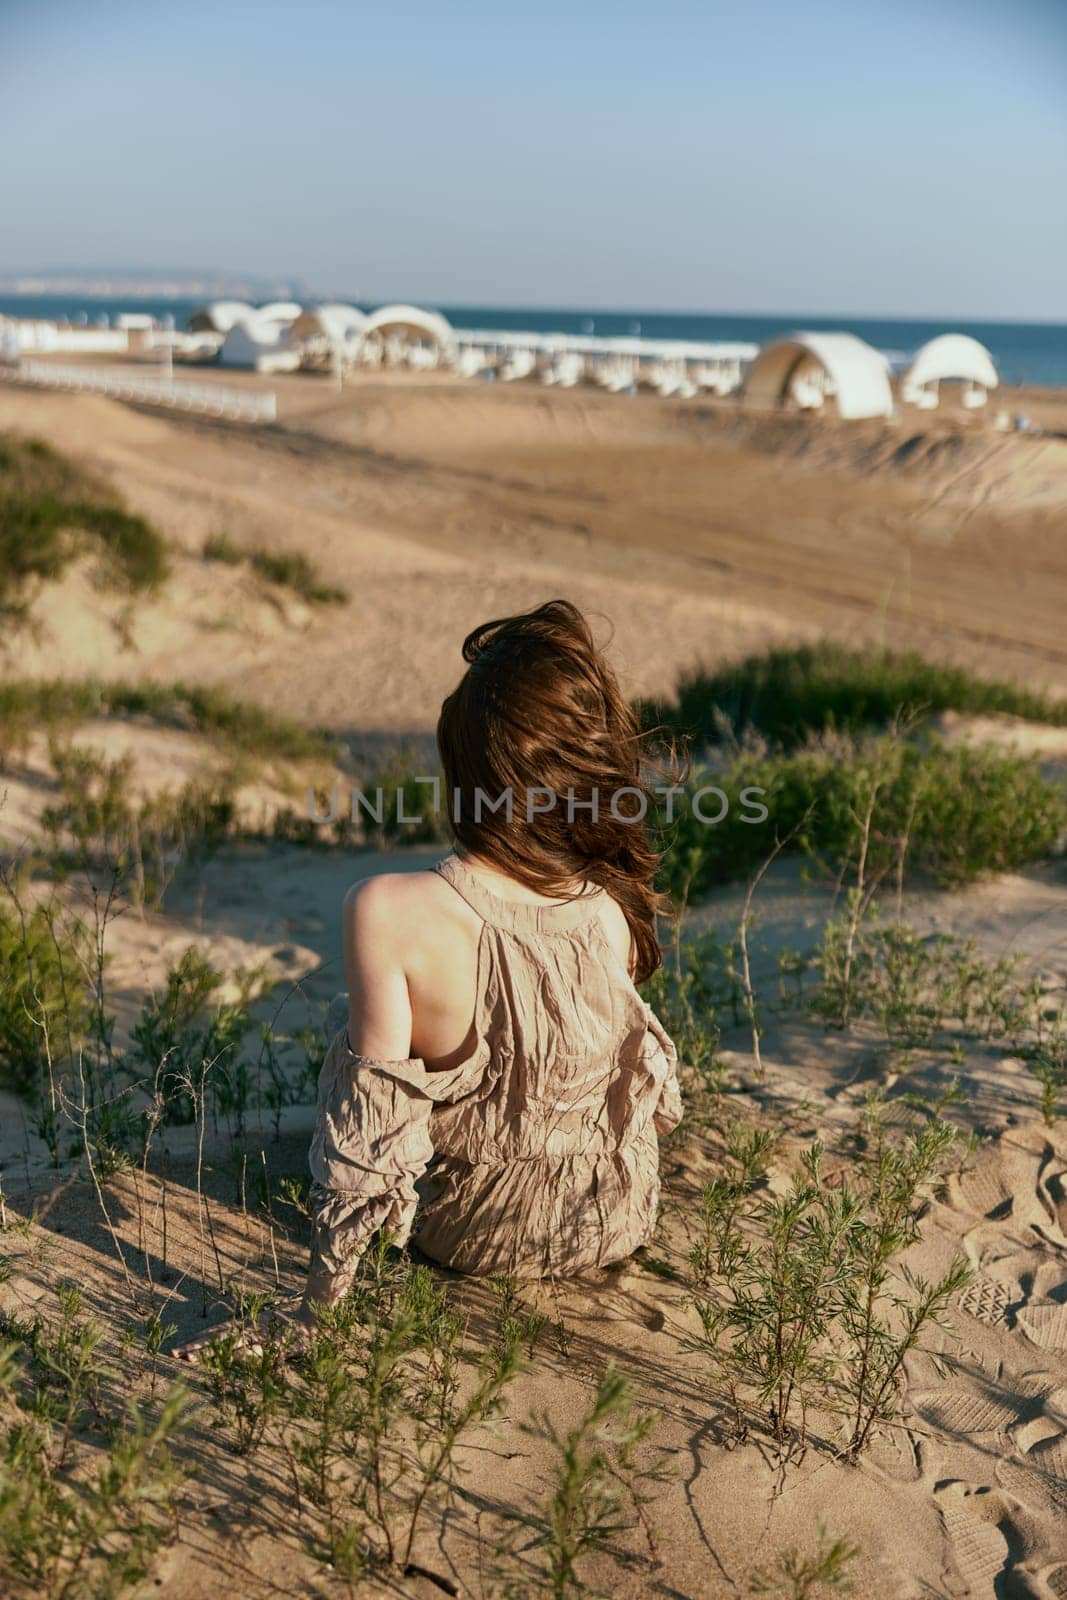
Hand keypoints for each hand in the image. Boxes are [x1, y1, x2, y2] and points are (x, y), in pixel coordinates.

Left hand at [172, 1300, 314, 1362]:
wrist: (316, 1320)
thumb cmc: (288, 1325)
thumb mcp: (264, 1326)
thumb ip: (247, 1332)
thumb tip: (225, 1341)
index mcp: (246, 1325)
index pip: (216, 1333)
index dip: (197, 1340)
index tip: (177, 1348)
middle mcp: (250, 1328)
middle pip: (218, 1338)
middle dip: (196, 1347)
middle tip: (174, 1353)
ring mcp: (263, 1336)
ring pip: (233, 1344)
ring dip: (212, 1351)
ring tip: (190, 1359)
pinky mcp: (277, 1344)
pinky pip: (258, 1350)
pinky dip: (244, 1354)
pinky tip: (230, 1359)